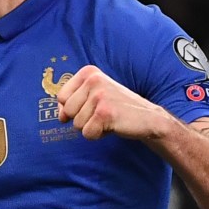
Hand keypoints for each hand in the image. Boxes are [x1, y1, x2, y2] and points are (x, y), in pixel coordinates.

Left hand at [56, 66, 172, 140]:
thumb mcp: (93, 96)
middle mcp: (93, 80)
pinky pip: (87, 133)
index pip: (61, 97)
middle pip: (68, 111)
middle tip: (102, 114)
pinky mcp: (105, 113)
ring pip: (77, 124)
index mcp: (88, 73)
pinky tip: (112, 126)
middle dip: (82, 119)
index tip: (91, 106)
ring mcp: (99, 96)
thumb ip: (72, 102)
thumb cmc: (117, 107)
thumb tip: (60, 116)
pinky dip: (98, 135)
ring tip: (108, 119)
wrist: (149, 118)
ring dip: (92, 127)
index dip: (72, 108)